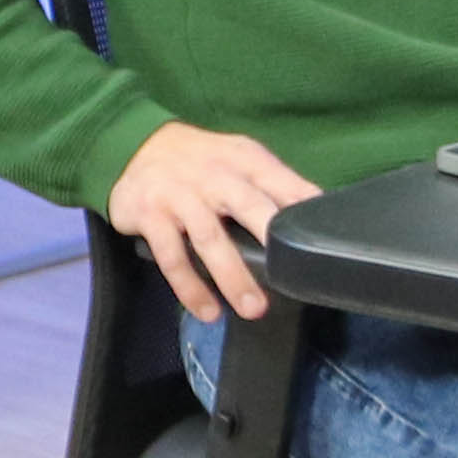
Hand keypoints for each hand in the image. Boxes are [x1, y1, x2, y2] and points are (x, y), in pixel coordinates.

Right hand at [109, 119, 316, 323]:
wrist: (134, 145)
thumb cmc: (201, 161)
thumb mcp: (239, 158)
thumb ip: (275, 184)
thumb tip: (318, 211)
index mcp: (244, 160)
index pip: (281, 182)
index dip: (303, 206)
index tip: (322, 237)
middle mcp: (214, 175)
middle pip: (248, 206)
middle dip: (271, 239)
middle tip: (291, 274)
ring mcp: (180, 195)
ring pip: (210, 239)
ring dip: (232, 276)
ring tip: (253, 309)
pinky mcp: (151, 215)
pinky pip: (172, 257)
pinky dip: (190, 288)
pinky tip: (208, 311)